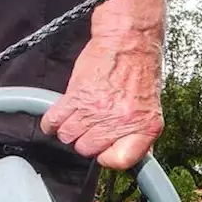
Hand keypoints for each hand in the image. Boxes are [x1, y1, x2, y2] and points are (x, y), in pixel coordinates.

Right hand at [40, 31, 164, 170]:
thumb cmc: (140, 70)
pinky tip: (57, 120)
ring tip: (76, 120)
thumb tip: (133, 156)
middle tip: (90, 128)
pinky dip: (51, 123)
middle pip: (88, 150)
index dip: (109, 157)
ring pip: (68, 137)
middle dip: (85, 141)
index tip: (105, 151)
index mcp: (143, 126)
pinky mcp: (75, 95)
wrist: (128, 41)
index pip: (121, 161)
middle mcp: (119, 120)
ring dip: (69, 131)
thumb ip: (140, 134)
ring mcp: (95, 109)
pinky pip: (53, 121)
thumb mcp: (151, 107)